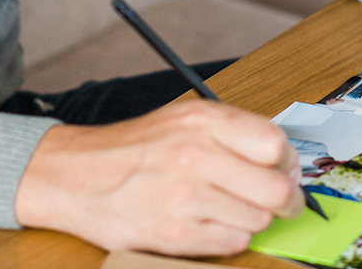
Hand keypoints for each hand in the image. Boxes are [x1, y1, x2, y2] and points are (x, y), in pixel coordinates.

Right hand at [13, 98, 302, 253]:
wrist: (75, 175)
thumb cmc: (135, 148)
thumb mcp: (184, 118)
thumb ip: (234, 132)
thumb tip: (285, 159)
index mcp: (202, 120)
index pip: (276, 144)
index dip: (287, 161)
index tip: (284, 169)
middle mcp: (195, 156)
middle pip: (277, 190)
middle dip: (285, 200)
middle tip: (281, 202)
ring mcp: (185, 198)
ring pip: (259, 220)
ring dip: (253, 219)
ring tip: (230, 208)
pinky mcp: (175, 235)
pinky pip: (233, 244)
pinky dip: (230, 237)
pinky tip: (212, 223)